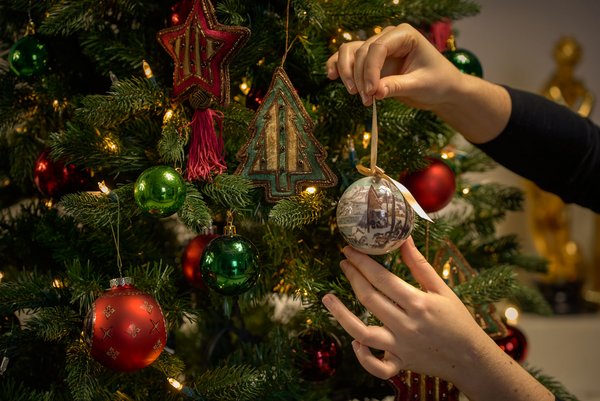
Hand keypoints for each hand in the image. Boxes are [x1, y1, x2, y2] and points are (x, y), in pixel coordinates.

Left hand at [322, 238, 554, 400]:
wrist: (472, 359)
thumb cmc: (458, 320)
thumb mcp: (442, 289)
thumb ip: (420, 265)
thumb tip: (404, 238)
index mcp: (418, 303)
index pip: (382, 278)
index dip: (362, 262)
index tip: (349, 249)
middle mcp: (406, 325)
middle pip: (369, 298)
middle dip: (352, 277)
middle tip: (343, 262)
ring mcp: (401, 346)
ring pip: (363, 332)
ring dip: (341, 315)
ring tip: (326, 298)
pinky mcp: (400, 364)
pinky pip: (376, 366)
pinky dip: (363, 356)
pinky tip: (354, 341)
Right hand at [326, 23, 463, 108]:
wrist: (441, 89)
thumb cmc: (438, 83)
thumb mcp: (419, 85)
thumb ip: (396, 86)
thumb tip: (374, 92)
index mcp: (404, 35)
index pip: (377, 47)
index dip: (370, 70)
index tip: (371, 93)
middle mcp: (388, 37)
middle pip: (361, 52)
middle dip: (360, 77)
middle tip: (367, 100)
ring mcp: (377, 48)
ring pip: (349, 52)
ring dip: (347, 72)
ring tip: (353, 93)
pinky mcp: (370, 62)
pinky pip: (348, 59)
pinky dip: (338, 67)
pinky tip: (332, 76)